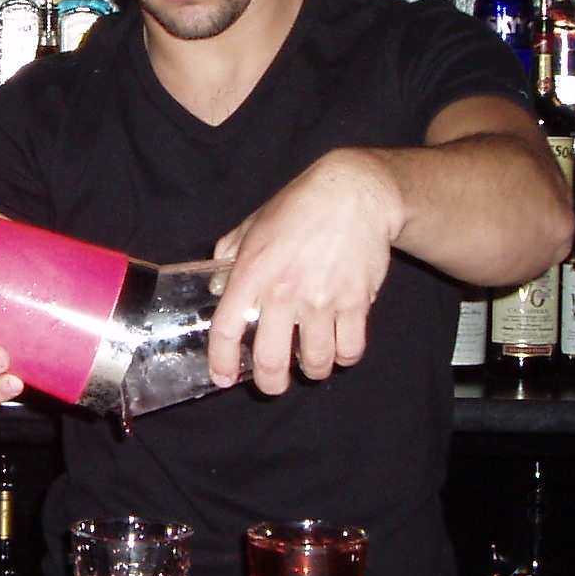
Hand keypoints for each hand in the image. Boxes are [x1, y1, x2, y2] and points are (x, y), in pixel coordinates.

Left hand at [208, 150, 401, 394]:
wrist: (355, 192)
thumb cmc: (300, 205)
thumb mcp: (254, 224)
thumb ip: (230, 255)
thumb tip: (218, 288)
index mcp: (252, 271)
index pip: (226, 329)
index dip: (221, 361)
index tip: (223, 377)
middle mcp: (284, 290)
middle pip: (271, 359)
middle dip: (271, 383)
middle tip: (274, 384)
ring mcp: (322, 298)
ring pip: (316, 361)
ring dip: (313, 370)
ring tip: (312, 363)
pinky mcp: (356, 300)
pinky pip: (350, 348)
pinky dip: (345, 356)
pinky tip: (340, 348)